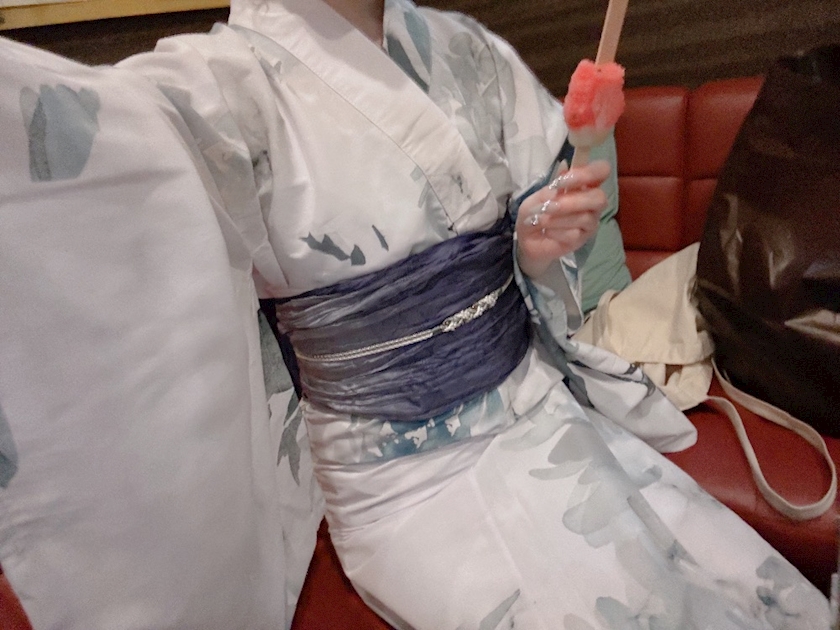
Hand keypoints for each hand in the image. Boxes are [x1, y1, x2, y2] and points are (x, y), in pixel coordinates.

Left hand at [515, 159, 609, 279]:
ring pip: (585, 218)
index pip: (601, 170)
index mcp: (584, 184)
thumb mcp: (537, 197)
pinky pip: (575, 234)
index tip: (562, 181)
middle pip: (600, 198)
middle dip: (572, 201)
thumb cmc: (536, 212)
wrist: (528, 239)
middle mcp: (592, 202)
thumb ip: (552, 186)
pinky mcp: (583, 239)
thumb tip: (565, 167)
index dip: (587, 173)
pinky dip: (556, 232)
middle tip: (550, 205)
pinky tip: (546, 232)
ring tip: (540, 219)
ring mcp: (590, 222)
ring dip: (558, 218)